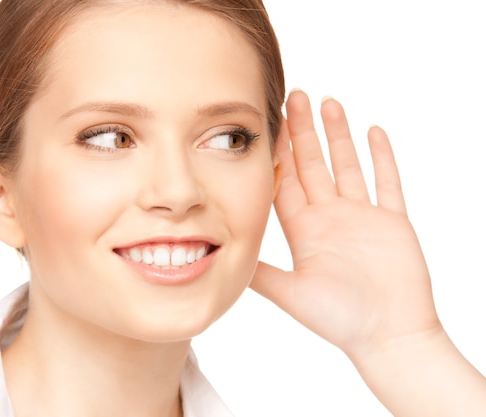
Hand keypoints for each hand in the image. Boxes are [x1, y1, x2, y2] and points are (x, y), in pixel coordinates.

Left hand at [251, 89, 440, 358]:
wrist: (387, 336)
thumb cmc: (340, 320)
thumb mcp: (290, 291)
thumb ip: (259, 271)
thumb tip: (216, 258)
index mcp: (304, 229)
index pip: (286, 181)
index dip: (277, 152)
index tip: (268, 124)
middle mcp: (330, 217)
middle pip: (313, 164)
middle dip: (303, 131)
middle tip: (294, 96)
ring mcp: (361, 217)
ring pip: (346, 165)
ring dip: (338, 135)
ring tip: (327, 102)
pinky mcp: (391, 221)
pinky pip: (387, 182)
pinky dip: (381, 157)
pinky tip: (372, 130)